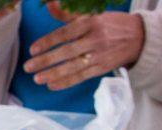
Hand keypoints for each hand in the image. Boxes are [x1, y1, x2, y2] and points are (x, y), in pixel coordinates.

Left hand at [24, 11, 145, 89]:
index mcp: (91, 23)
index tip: (32, 49)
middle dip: (46, 60)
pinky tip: (51, 85)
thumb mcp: (91, 15)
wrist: (138, 37)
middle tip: (28, 67)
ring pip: (74, 66)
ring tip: (37, 79)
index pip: (66, 33)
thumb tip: (50, 4)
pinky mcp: (103, 68)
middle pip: (68, 51)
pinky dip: (66, 82)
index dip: (48, 41)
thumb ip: (67, 14)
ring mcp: (100, 55)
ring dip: (54, 74)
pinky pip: (82, 77)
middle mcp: (96, 39)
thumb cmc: (108, 24)